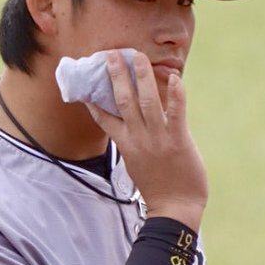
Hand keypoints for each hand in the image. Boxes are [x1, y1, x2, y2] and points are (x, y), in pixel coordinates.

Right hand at [86, 51, 207, 231]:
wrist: (174, 210)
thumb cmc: (158, 189)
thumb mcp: (137, 165)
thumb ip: (134, 145)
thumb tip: (132, 129)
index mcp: (125, 145)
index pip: (104, 118)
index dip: (94, 98)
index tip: (86, 80)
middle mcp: (137, 139)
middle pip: (122, 101)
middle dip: (116, 75)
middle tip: (111, 54)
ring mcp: (157, 139)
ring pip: (146, 101)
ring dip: (142, 76)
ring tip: (137, 56)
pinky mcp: (178, 140)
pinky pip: (175, 112)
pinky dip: (175, 94)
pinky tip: (175, 77)